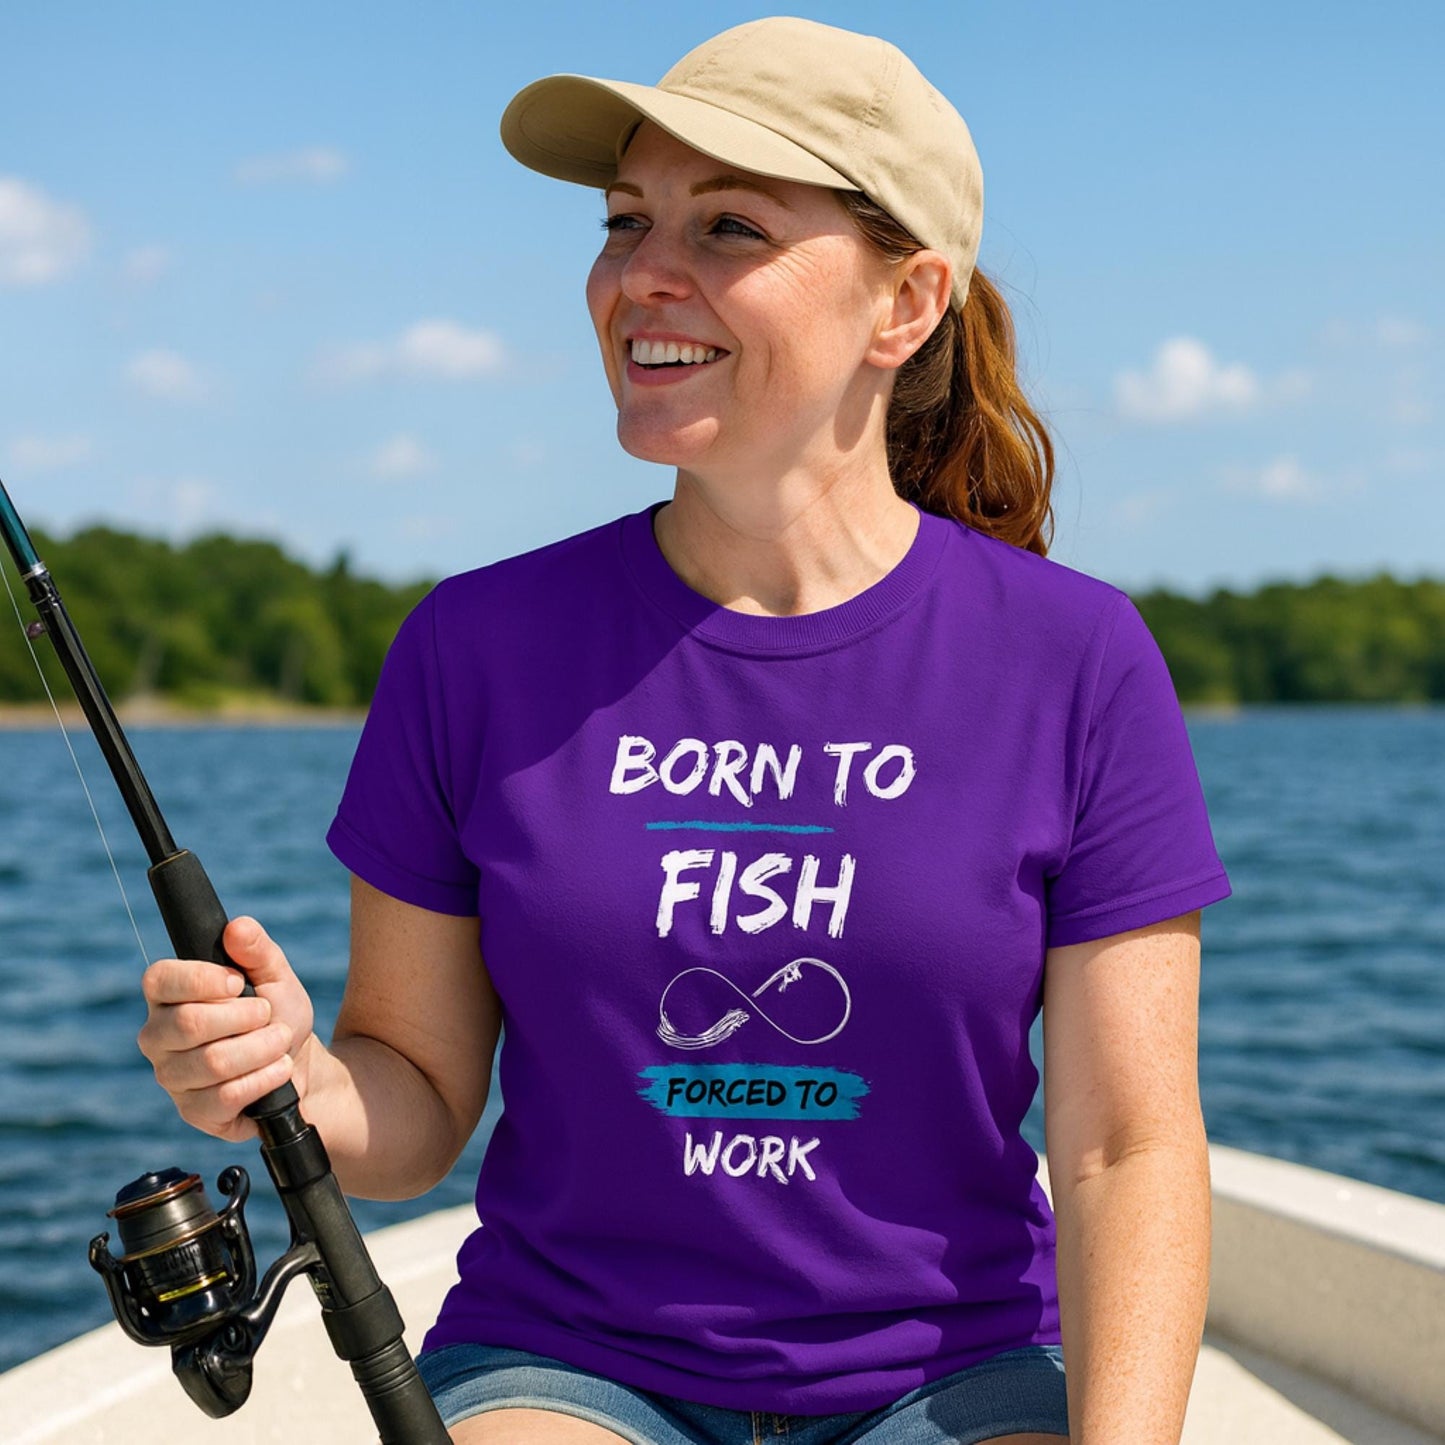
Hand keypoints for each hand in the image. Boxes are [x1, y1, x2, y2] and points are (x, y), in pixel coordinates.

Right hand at [138, 917, 316, 1142]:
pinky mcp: (193, 1112)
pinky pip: (227, 1096)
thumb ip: (257, 950)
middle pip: (189, 1023)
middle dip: (246, 1016)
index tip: (238, 982)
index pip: (159, 979)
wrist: (298, 1065)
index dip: (201, 979)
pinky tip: (278, 1070)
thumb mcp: (275, 976)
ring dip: (262, 1048)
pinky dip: (265, 1078)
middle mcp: (158, 1037)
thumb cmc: (276, 1015)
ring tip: (280, 1041)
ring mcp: (172, 1077)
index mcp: (168, 996)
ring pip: (213, 1061)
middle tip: (268, 1014)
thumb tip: (237, 927)